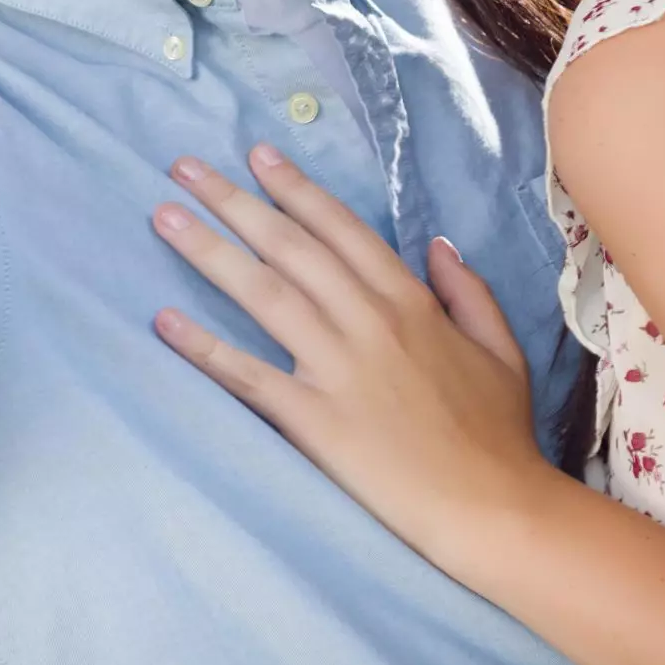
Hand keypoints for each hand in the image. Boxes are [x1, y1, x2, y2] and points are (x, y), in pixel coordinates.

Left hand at [150, 144, 551, 569]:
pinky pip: (248, 374)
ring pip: (262, 292)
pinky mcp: (313, 419)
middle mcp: (367, 322)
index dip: (296, 188)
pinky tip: (164, 322)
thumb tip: (437, 243)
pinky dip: (203, 347)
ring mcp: (337, 367)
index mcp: (410, 303)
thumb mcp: (501, 350)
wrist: (492, 509)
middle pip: (289, 246)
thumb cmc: (498, 437)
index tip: (257, 155)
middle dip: (233, 200)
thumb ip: (468, 292)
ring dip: (208, 249)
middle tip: (183, 168)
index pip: (341, 229)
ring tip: (163, 217)